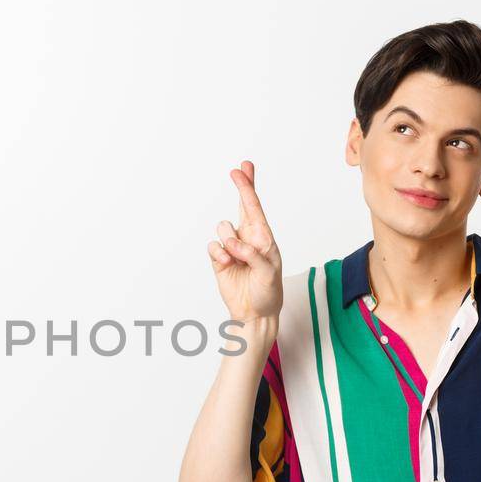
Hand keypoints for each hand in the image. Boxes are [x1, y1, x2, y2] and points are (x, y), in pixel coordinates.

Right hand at [207, 160, 282, 321]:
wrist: (254, 312)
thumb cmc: (268, 292)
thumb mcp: (268, 273)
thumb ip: (253, 255)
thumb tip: (232, 243)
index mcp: (264, 237)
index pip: (255, 208)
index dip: (248, 187)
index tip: (244, 169)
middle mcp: (248, 237)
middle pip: (241, 206)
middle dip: (241, 187)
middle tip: (237, 171)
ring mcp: (232, 247)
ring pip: (222, 227)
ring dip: (228, 239)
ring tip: (236, 257)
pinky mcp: (218, 258)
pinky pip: (212, 246)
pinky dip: (218, 253)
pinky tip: (226, 263)